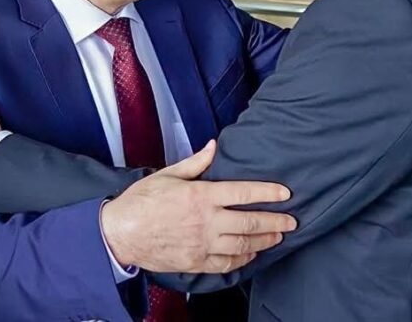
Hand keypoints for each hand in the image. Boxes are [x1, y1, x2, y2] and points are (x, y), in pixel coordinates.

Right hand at [100, 140, 295, 273]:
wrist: (120, 234)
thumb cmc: (141, 202)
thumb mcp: (168, 174)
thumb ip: (195, 162)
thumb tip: (214, 146)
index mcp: (201, 195)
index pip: (244, 193)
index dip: (269, 193)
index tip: (286, 193)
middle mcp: (206, 221)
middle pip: (250, 223)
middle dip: (275, 222)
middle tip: (292, 221)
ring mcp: (202, 244)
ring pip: (243, 246)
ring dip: (264, 242)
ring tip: (277, 237)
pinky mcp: (196, 262)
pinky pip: (226, 264)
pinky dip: (243, 260)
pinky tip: (251, 254)